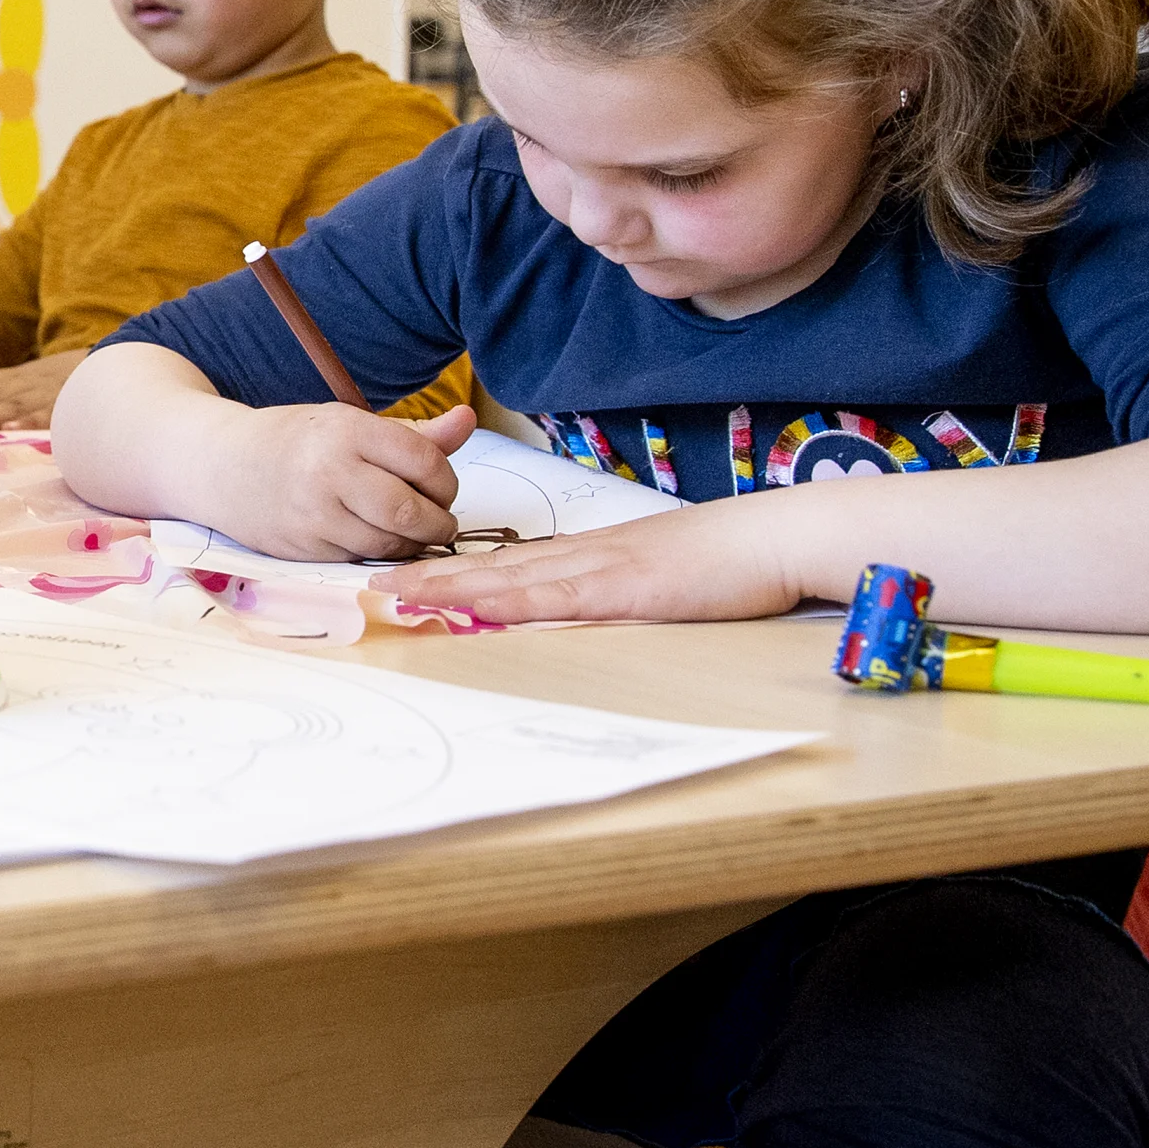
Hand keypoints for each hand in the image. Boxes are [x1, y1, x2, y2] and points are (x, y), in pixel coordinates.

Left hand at [0, 350, 81, 430]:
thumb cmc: (43, 391)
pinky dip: (30, 420)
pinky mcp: (67, 406)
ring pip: (16, 404)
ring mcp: (45, 394)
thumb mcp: (11, 392)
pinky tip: (14, 429)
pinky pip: (49, 413)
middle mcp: (23, 385)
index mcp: (7, 382)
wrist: (97, 368)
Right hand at [219, 402, 478, 560]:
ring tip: (410, 532)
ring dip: (411, 545)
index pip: (424, 461)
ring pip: (388, 545)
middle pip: (411, 512)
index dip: (445, 481)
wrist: (221, 466)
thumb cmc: (296, 442)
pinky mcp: (303, 548)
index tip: (441, 487)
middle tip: (439, 521)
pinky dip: (377, 556)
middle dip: (438, 523)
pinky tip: (374, 540)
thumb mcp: (350, 425)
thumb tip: (468, 419)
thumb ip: (412, 434)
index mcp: (347, 430)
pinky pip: (360, 560)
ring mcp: (313, 514)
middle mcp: (329, 472)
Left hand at [378, 492, 814, 623]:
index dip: (456, 572)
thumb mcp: (664, 577)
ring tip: (396, 593)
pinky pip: (555, 596)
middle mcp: (586, 555)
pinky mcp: (623, 588)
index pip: (513, 564)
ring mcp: (601, 568)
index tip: (409, 578)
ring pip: (509, 578)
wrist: (776, 537)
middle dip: (431, 577)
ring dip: (449, 587)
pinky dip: (507, 601)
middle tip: (373, 585)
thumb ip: (624, 592)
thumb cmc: (731, 562)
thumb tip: (594, 610)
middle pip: (493, 567)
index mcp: (595, 554)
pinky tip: (471, 606)